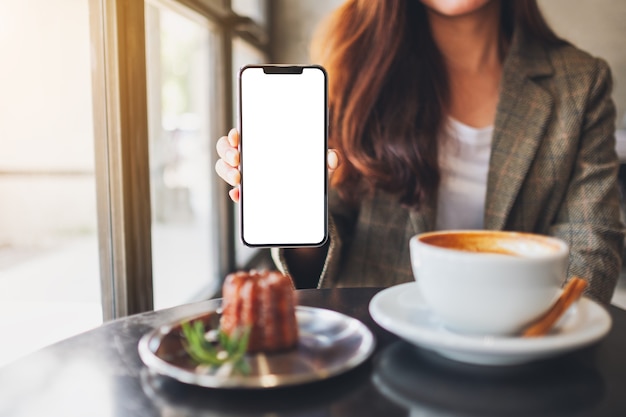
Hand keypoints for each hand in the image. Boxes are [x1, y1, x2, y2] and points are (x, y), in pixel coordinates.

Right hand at [215, 128, 339, 202]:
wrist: (306, 199)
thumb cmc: (306, 171)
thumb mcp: (317, 164)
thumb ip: (325, 159)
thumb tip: (332, 157)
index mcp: (261, 142)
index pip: (241, 133)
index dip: (235, 134)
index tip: (238, 137)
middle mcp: (248, 156)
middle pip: (226, 149)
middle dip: (227, 152)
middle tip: (238, 159)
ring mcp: (245, 175)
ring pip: (224, 169)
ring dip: (226, 172)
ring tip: (238, 179)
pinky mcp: (246, 195)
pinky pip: (235, 193)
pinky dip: (235, 194)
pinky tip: (239, 196)